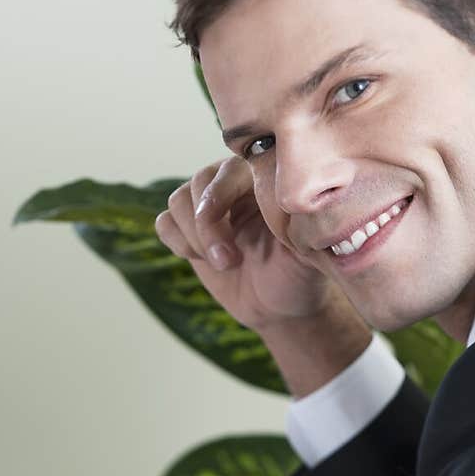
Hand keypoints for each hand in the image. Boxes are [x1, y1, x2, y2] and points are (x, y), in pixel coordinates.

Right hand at [154, 157, 348, 334]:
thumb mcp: (308, 254)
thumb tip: (299, 205)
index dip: (222, 197)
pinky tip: (199, 259)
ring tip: (222, 264)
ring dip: (192, 235)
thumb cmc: (299, 276)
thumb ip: (304, 227)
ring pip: (178, 199)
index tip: (231, 238)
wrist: (279, 306)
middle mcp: (234, 186)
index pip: (232, 169)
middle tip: (227, 262)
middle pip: (200, 182)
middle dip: (207, 226)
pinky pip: (165, 221)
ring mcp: (209, 205)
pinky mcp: (188, 229)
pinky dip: (176, 240)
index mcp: (263, 181)